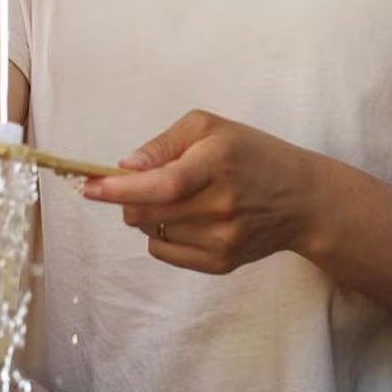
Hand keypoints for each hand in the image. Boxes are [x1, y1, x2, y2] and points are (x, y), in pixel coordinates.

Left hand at [83, 110, 314, 273]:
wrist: (302, 199)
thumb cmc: (250, 154)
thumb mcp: (210, 128)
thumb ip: (163, 144)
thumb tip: (125, 167)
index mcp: (218, 163)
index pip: (163, 184)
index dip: (120, 188)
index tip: (89, 186)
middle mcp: (221, 204)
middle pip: (147, 212)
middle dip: (126, 198)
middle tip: (136, 183)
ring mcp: (222, 239)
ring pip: (150, 231)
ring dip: (147, 213)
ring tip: (178, 197)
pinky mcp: (221, 263)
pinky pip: (164, 252)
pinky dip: (160, 234)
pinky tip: (187, 218)